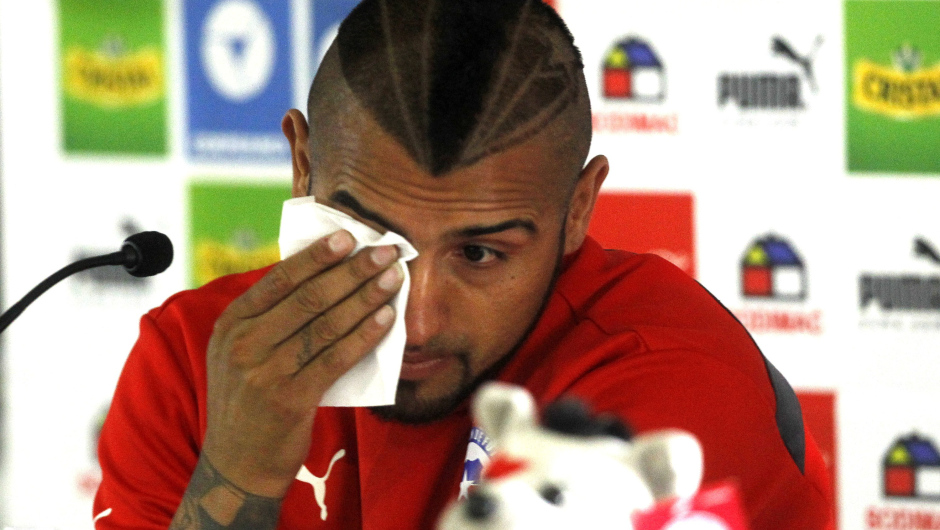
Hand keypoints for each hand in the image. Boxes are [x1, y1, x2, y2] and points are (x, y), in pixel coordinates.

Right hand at [201, 230, 402, 497]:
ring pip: (326, 323)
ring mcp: (265, 372)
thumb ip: (271, 317)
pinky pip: (336, 357)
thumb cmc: (248, 400)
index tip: (350, 236)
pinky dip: (365, 334)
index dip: (318, 255)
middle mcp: (244, 343)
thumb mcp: (242, 353)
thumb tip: (323, 276)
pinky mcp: (290, 399)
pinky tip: (386, 318)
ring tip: (392, 278)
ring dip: (365, 297)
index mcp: (231, 323)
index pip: (280, 278)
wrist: (236, 464)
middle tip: (384, 251)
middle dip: (352, 269)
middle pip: (308, 296)